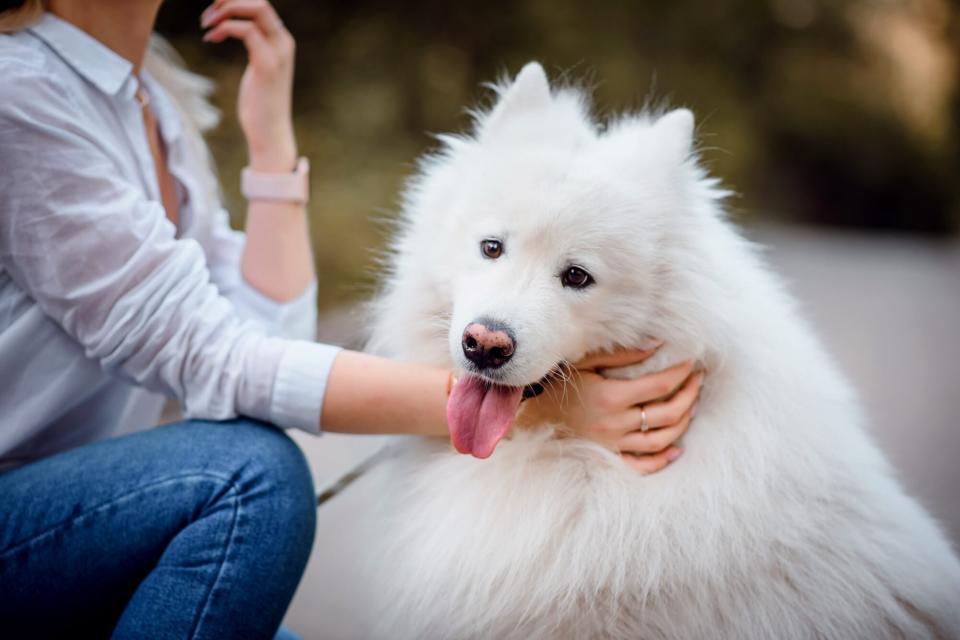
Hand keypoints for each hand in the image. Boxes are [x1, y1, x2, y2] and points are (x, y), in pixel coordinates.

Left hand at [201, 0, 297, 170]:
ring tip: (205, 24)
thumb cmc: (260, 104)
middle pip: (259, 3)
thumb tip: (233, 30)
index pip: (261, 6)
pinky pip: (246, 31)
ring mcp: (278, 53)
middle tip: (207, 14)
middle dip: (229, 1)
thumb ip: (255, 46)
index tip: (213, 11)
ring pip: (254, 11)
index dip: (235, 2)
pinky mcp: (267, 64)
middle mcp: (284, 42)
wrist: (270, 132)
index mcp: (282, 40)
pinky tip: (210, 38)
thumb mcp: (258, 67)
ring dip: (224, 11)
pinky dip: (224, 28)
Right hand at [521, 346, 702, 473]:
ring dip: (683, 422)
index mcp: (611, 397)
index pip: (660, 384)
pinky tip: (675, 448)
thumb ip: (620, 355)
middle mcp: (616, 424)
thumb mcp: (584, 363)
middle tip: (697, 382)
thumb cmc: (556, 387)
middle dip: (689, 395)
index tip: (690, 362)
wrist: (529, 418)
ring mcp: (614, 444)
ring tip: (691, 406)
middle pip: (668, 412)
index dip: (681, 372)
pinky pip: (643, 465)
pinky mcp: (609, 458)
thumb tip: (655, 344)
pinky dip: (663, 459)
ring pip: (662, 439)